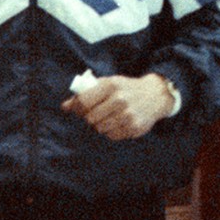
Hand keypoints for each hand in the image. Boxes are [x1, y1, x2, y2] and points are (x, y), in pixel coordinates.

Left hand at [62, 72, 176, 139]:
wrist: (155, 95)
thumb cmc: (127, 88)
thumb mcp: (109, 83)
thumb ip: (87, 92)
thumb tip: (64, 107)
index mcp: (111, 86)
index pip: (83, 102)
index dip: (75, 109)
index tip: (75, 110)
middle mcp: (119, 100)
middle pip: (90, 118)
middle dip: (87, 118)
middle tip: (91, 116)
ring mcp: (128, 115)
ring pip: (100, 129)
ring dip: (99, 126)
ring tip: (105, 118)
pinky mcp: (134, 127)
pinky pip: (112, 136)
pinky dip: (110, 132)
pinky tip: (116, 123)